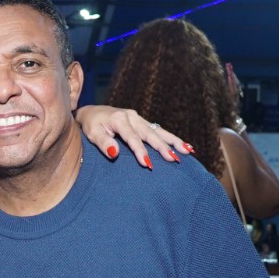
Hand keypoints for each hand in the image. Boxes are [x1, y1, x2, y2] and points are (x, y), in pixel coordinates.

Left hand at [75, 105, 191, 168]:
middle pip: (150, 134)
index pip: (132, 138)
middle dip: (163, 147)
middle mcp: (132, 116)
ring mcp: (138, 118)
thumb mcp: (92, 133)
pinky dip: (170, 138)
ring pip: (158, 130)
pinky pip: (158, 130)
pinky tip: (183, 145)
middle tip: (175, 159)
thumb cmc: (90, 125)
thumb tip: (114, 152)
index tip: (148, 164)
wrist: (91, 113)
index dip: (140, 152)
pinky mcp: (141, 121)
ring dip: (173, 141)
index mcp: (120, 119)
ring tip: (187, 150)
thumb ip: (103, 142)